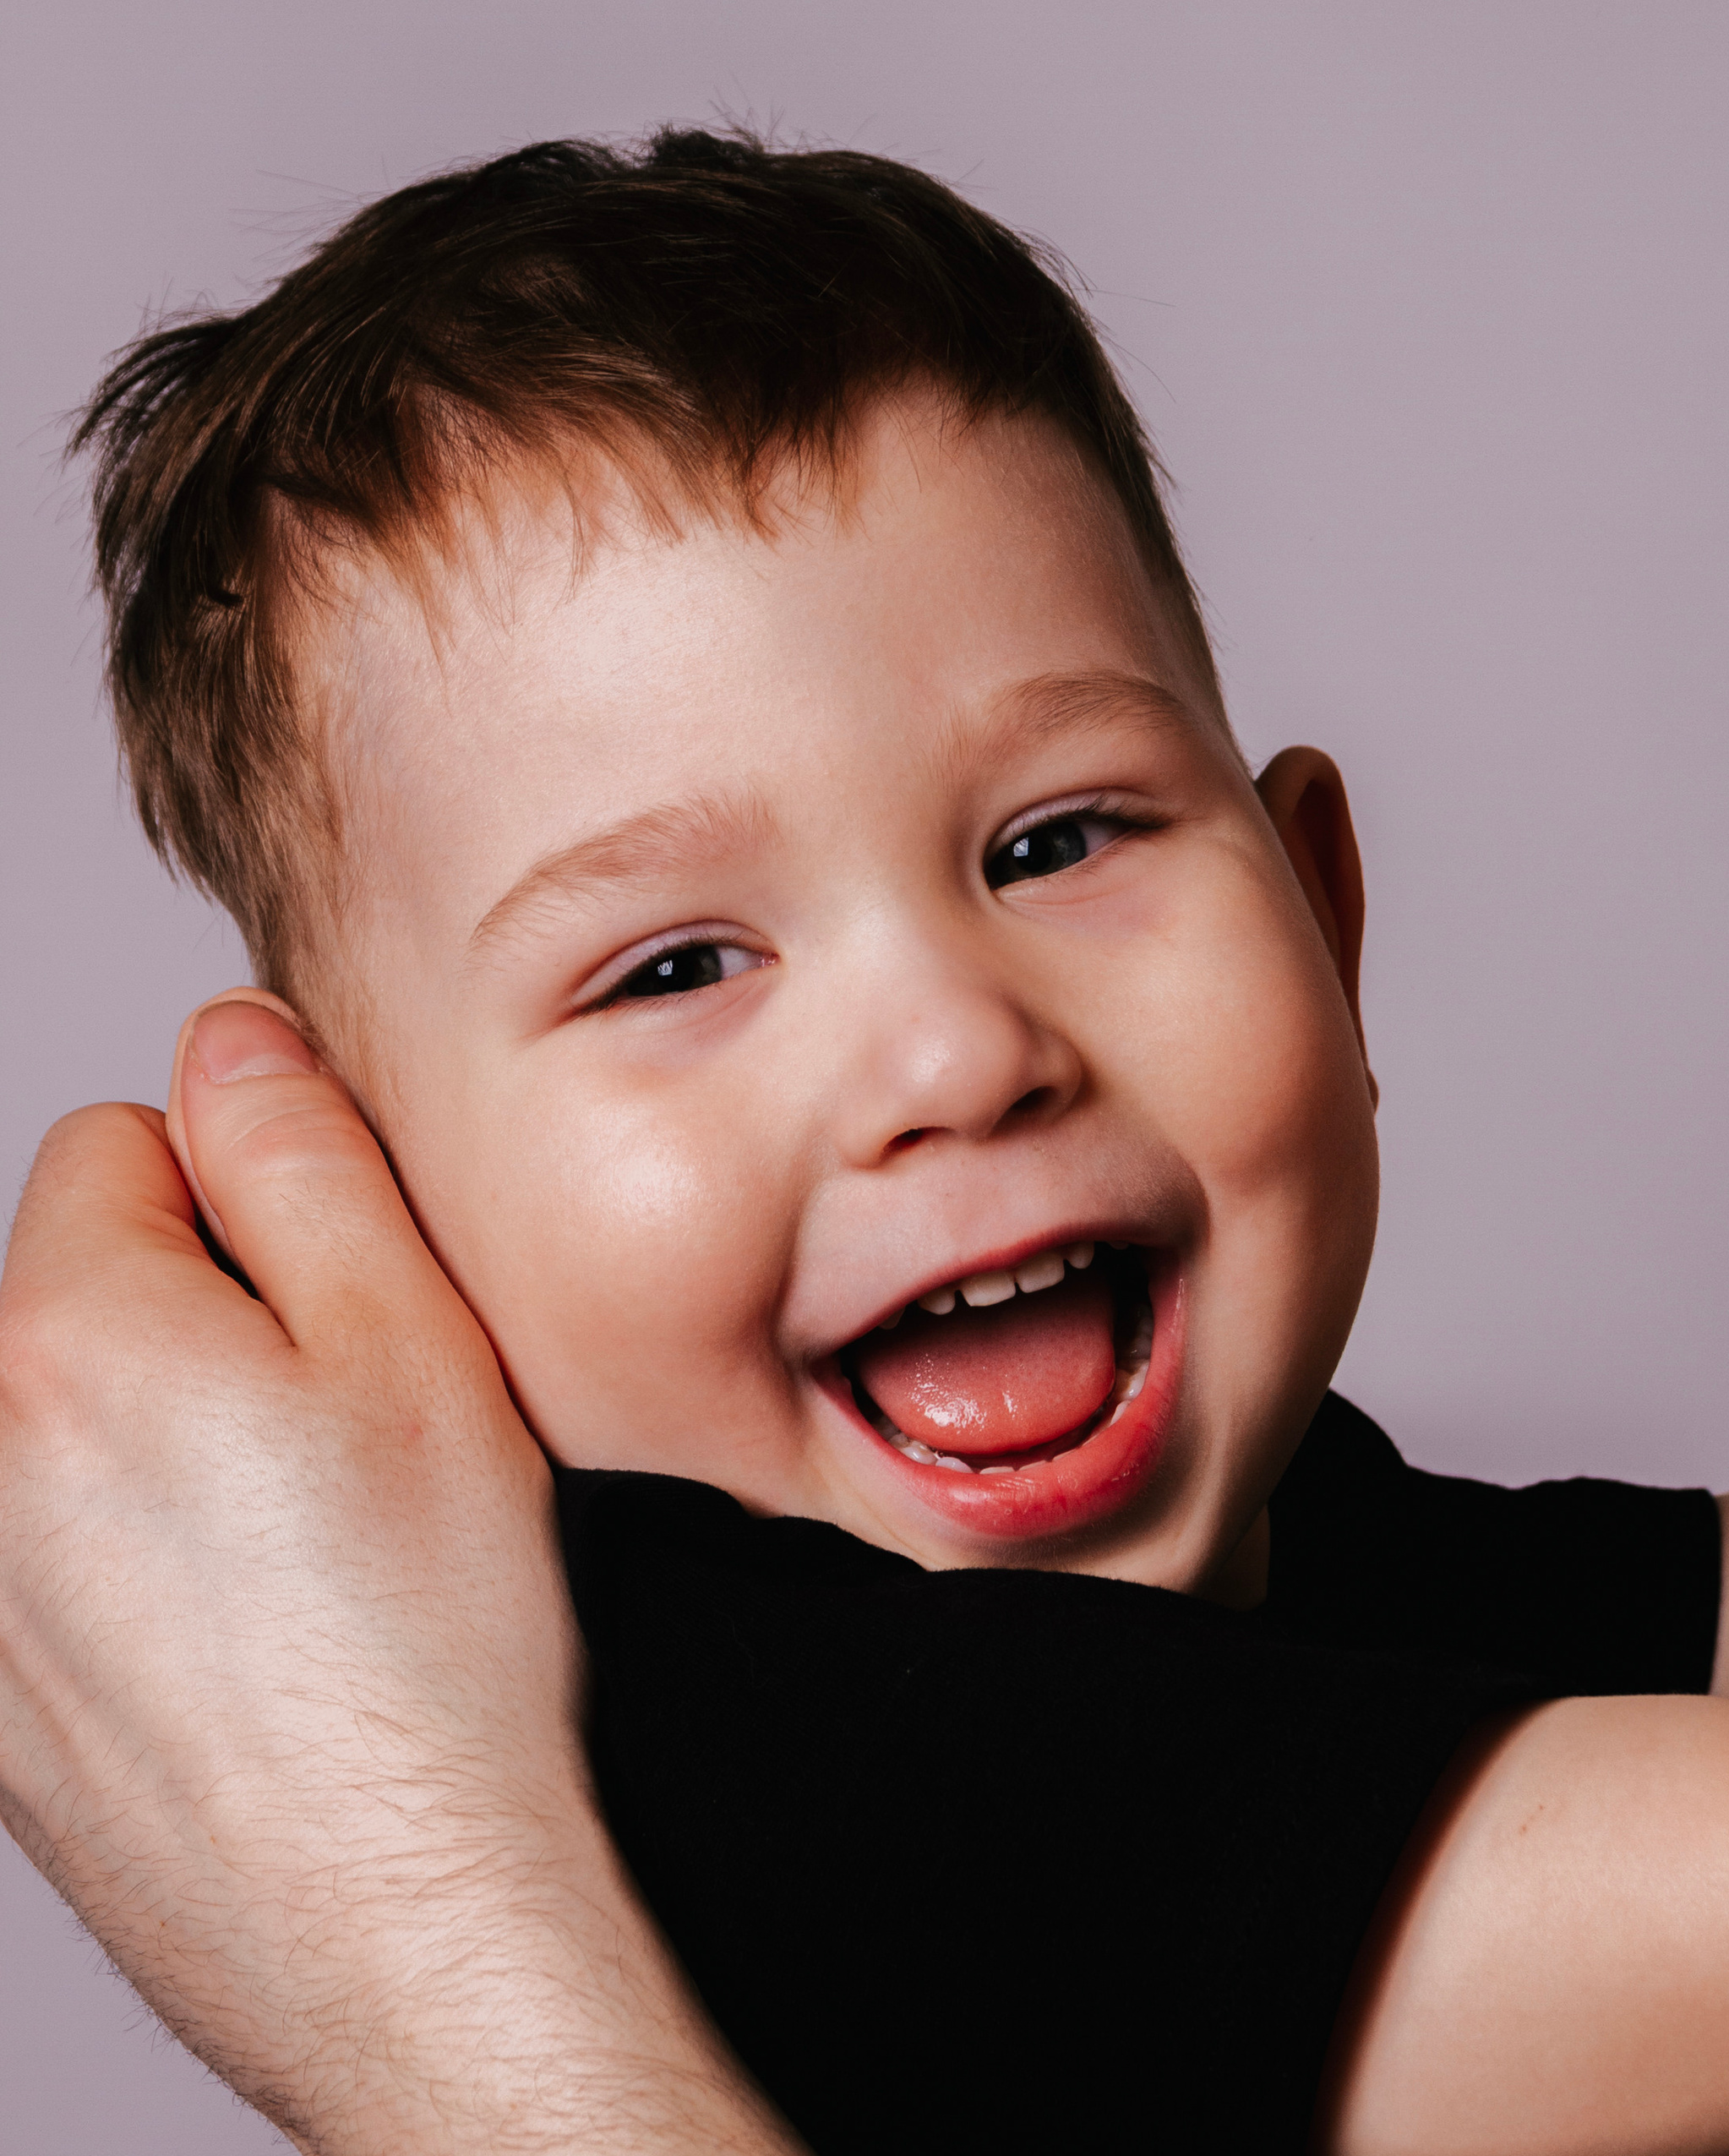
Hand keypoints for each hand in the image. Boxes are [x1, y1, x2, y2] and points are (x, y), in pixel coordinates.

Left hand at [0, 993, 798, 2154]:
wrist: (405, 1922)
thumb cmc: (435, 1646)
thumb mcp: (415, 1345)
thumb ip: (304, 1157)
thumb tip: (229, 1040)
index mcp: (66, 1344)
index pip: (120, 1143)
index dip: (255, 1199)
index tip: (342, 1305)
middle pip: (82, 1287)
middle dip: (204, 1315)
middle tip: (346, 1433)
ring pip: (73, 1426)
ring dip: (173, 1440)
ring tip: (307, 1547)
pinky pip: (58, 1558)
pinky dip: (144, 1561)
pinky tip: (259, 1635)